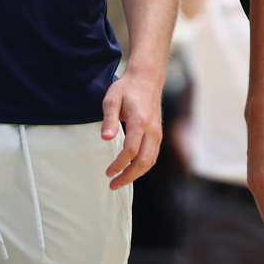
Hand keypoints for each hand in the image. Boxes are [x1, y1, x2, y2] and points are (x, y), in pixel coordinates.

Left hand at [101, 69, 163, 188]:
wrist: (147, 78)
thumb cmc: (127, 88)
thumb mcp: (112, 99)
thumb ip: (109, 119)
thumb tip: (106, 138)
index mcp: (140, 121)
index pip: (131, 150)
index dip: (119, 165)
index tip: (108, 172)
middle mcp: (152, 129)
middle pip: (143, 161)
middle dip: (128, 176)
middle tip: (112, 185)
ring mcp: (158, 132)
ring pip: (150, 161)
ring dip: (135, 174)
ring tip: (120, 181)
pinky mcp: (158, 133)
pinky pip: (153, 155)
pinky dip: (142, 166)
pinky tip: (131, 170)